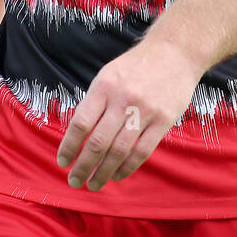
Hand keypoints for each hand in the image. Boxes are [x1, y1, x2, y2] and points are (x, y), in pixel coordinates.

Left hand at [56, 36, 202, 190]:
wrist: (174, 52)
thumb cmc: (135, 66)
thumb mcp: (108, 75)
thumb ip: (94, 103)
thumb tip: (76, 135)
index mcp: (104, 86)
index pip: (81, 123)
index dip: (69, 146)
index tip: (62, 162)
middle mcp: (123, 99)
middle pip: (99, 142)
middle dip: (84, 166)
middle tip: (75, 182)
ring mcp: (145, 111)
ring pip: (120, 151)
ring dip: (104, 172)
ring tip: (94, 184)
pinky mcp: (164, 120)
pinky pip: (143, 151)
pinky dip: (128, 167)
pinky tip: (117, 176)